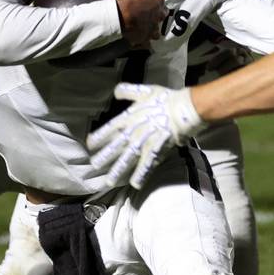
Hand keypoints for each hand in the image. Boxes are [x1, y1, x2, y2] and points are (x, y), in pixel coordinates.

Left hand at [87, 83, 206, 188]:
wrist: (183, 108)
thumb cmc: (165, 99)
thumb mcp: (144, 91)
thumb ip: (128, 91)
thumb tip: (116, 92)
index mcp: (129, 117)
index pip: (110, 128)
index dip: (99, 137)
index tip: (90, 144)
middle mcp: (133, 131)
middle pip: (115, 147)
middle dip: (104, 157)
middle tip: (94, 166)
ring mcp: (144, 142)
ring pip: (127, 159)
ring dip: (117, 170)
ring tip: (109, 181)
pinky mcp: (156, 150)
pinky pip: (146, 165)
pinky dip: (141, 174)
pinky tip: (135, 184)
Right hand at [115, 0, 166, 48]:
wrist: (120, 20)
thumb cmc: (128, 2)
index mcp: (158, 0)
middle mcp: (159, 14)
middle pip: (163, 10)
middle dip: (157, 8)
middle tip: (148, 6)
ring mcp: (154, 27)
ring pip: (157, 28)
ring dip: (153, 25)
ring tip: (145, 24)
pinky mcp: (147, 37)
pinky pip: (147, 40)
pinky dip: (144, 39)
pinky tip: (139, 37)